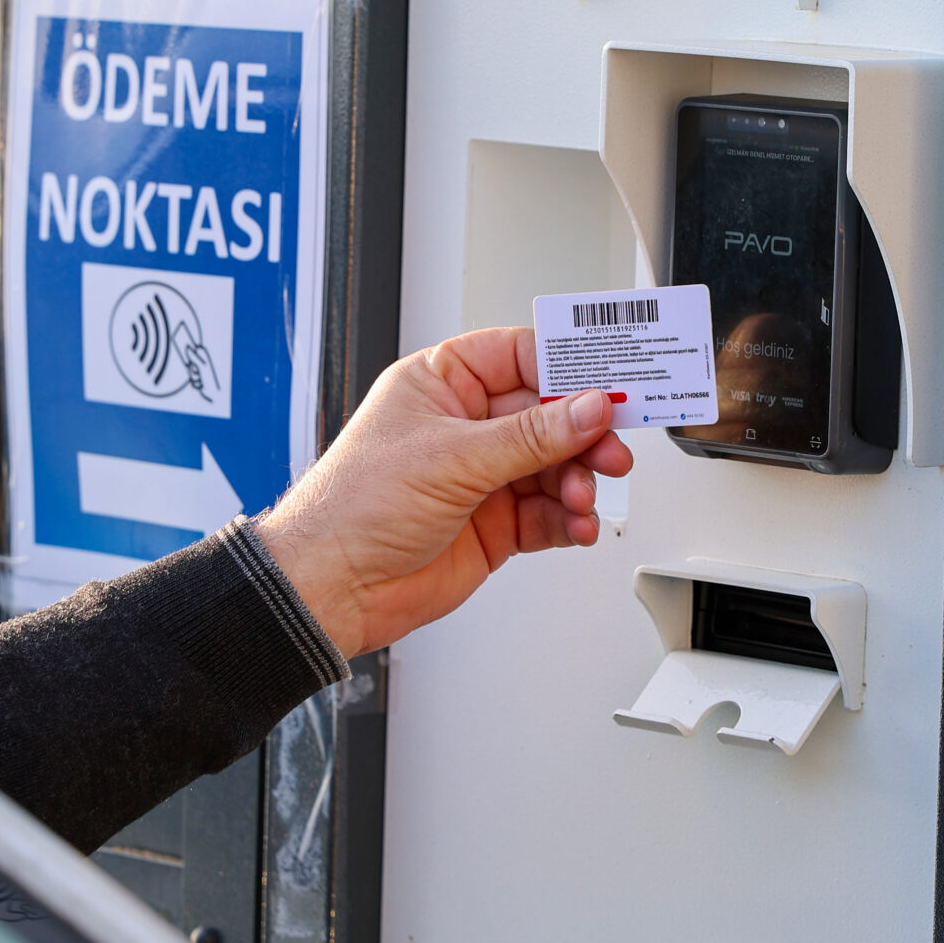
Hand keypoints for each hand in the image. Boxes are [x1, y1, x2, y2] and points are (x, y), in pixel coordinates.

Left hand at [252, 327, 631, 657]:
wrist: (333, 587)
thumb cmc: (354, 506)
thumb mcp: (451, 457)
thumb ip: (530, 435)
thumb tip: (587, 408)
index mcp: (441, 383)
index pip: (519, 356)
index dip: (566, 368)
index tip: (607, 382)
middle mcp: (464, 425)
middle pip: (548, 414)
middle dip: (583, 434)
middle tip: (610, 449)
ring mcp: (481, 476)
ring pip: (554, 466)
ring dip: (577, 480)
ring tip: (582, 496)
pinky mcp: (494, 524)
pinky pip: (548, 512)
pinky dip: (568, 518)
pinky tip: (576, 524)